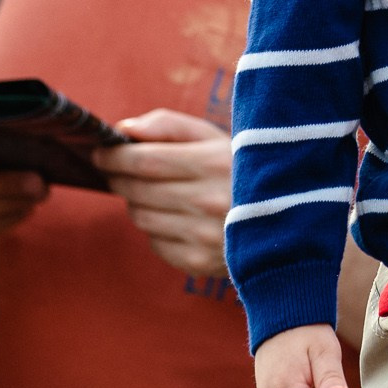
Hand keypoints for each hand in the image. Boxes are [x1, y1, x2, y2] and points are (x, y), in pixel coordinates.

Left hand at [94, 109, 231, 274]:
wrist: (286, 222)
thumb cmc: (240, 170)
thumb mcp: (216, 137)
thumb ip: (169, 125)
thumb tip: (123, 130)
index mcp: (215, 162)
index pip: (145, 160)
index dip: (115, 156)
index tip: (101, 152)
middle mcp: (209, 201)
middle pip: (137, 190)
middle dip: (119, 177)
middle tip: (117, 170)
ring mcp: (204, 236)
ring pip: (141, 217)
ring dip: (136, 202)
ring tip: (153, 192)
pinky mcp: (200, 262)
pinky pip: (155, 243)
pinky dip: (156, 228)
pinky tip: (176, 217)